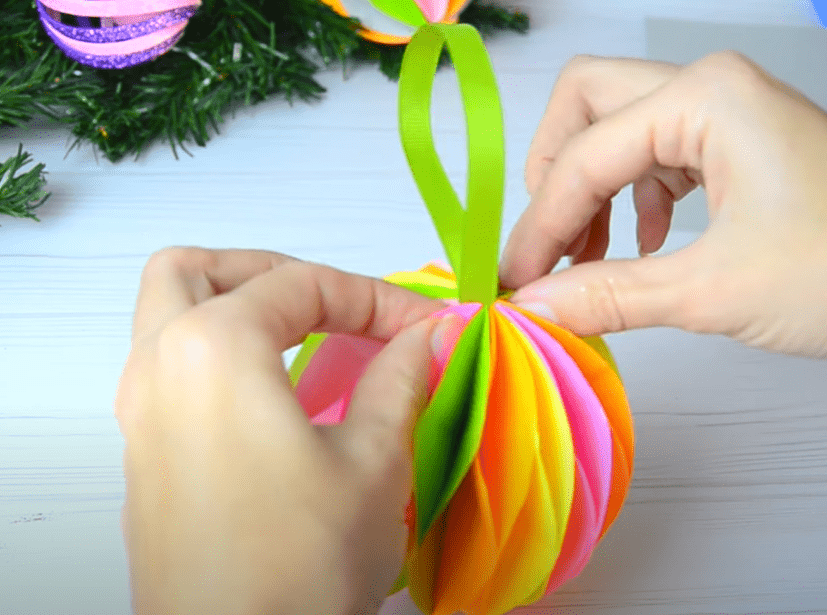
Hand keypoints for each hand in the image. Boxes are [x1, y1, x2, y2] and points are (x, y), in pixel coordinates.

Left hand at [115, 248, 446, 614]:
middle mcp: (158, 367)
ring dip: (234, 305)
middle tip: (333, 303)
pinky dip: (217, 354)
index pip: (301, 285)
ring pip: (168, 315)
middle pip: (198, 271)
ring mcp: (138, 414)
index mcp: (213, 348)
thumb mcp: (375, 459)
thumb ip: (402, 376)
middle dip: (273, 272)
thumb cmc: (305, 561)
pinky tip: (271, 397)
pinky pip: (168, 369)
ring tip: (301, 335)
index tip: (425, 325)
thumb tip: (429, 334)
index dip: (376, 297)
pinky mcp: (143, 455)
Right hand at [500, 52, 826, 357]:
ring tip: (584, 258)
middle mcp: (708, 88)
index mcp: (704, 101)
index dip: (538, 222)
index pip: (582, 157)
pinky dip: (629, 198)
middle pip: (586, 105)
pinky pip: (653, 155)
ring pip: (617, 128)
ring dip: (587, 190)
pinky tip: (642, 246)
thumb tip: (532, 305)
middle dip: (552, 174)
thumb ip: (610, 294)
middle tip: (546, 242)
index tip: (514, 280)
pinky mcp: (734, 145)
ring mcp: (723, 112)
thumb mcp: (715, 290)